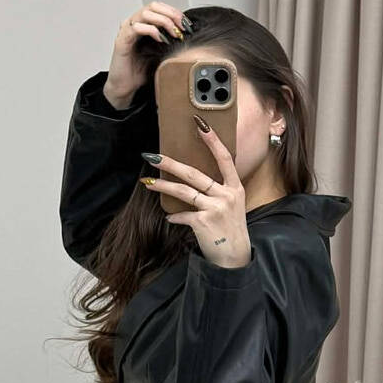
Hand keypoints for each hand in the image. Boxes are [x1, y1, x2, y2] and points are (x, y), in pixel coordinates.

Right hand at [106, 2, 186, 102]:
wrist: (125, 87)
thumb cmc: (140, 71)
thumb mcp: (160, 53)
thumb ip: (169, 41)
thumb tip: (186, 36)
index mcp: (143, 24)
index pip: (159, 7)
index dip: (174, 12)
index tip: (186, 23)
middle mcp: (134, 24)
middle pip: (153, 6)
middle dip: (171, 14)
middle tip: (182, 26)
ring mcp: (127, 31)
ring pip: (145, 13)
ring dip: (163, 21)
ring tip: (174, 33)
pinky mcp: (122, 41)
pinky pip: (136, 28)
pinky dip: (151, 30)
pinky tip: (160, 39)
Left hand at [141, 119, 250, 269]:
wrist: (234, 258)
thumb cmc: (230, 230)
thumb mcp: (231, 206)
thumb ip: (217, 191)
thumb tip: (193, 181)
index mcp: (235, 188)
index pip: (225, 159)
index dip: (213, 141)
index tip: (201, 124)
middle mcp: (226, 195)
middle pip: (194, 174)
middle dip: (171, 163)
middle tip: (152, 156)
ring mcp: (216, 208)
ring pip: (184, 191)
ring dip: (162, 186)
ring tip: (147, 183)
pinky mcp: (204, 222)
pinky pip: (182, 215)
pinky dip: (174, 217)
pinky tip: (169, 217)